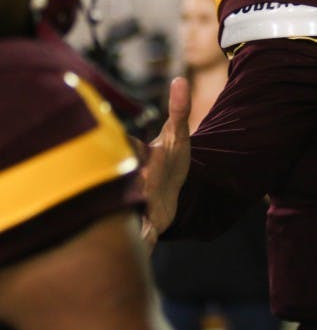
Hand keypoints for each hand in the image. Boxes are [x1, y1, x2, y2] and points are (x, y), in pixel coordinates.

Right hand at [139, 77, 190, 248]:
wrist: (173, 190)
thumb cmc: (171, 159)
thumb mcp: (179, 135)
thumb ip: (180, 109)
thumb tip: (179, 79)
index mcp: (138, 158)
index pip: (127, 151)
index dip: (128, 151)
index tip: (134, 152)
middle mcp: (132, 182)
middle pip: (124, 187)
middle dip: (126, 188)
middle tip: (133, 186)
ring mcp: (137, 205)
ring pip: (128, 215)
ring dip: (131, 222)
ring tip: (136, 229)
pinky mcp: (148, 224)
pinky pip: (143, 235)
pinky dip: (144, 242)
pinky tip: (144, 250)